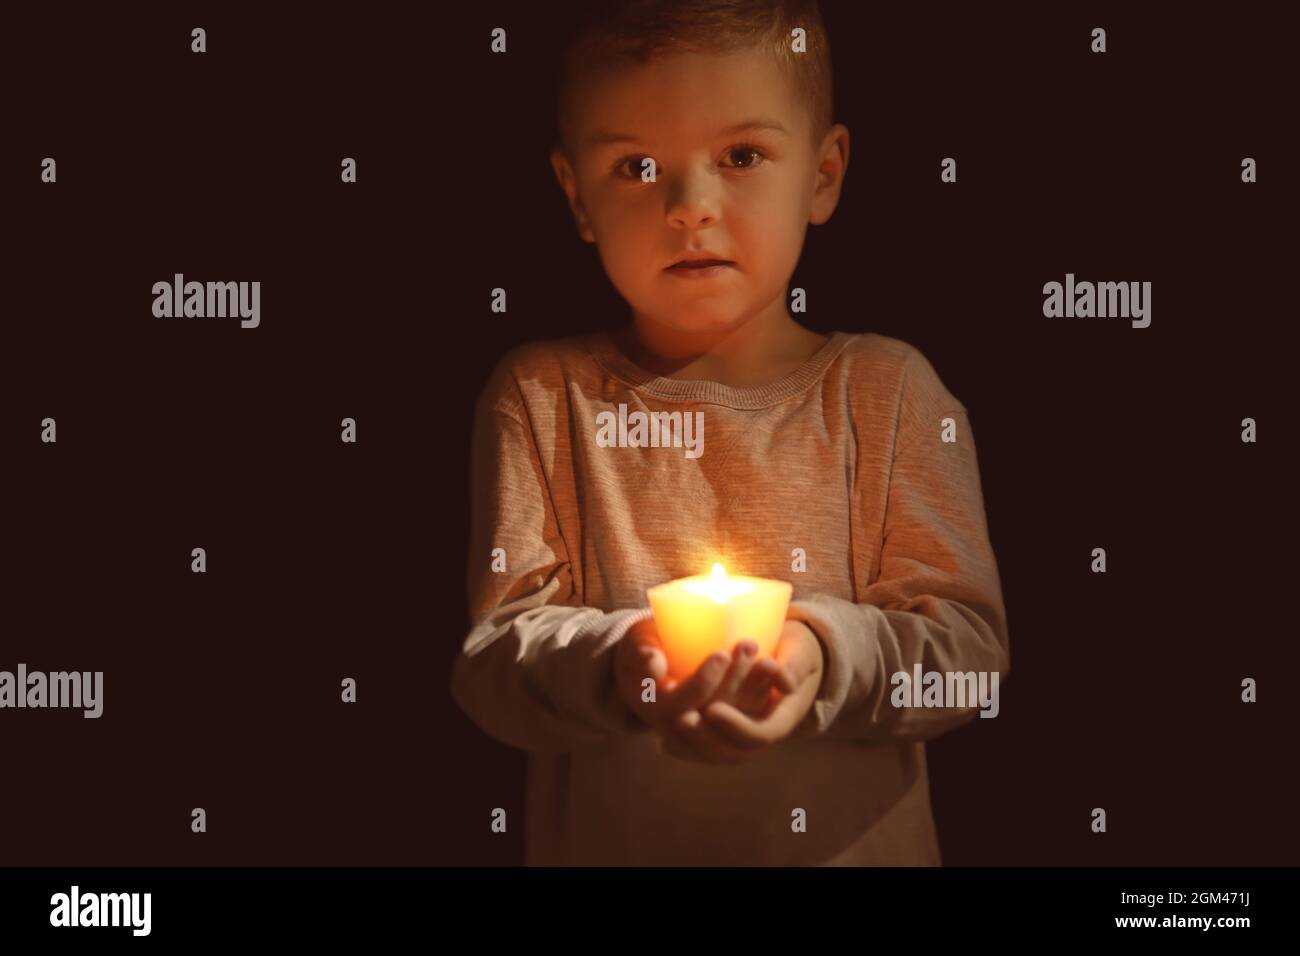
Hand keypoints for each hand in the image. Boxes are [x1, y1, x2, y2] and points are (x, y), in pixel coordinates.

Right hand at [613, 618, 785, 745]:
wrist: (652, 669)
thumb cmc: (645, 647)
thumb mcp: (636, 643)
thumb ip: (641, 651)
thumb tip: (654, 666)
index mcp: (656, 708)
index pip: (684, 702)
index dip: (704, 681)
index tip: (721, 653)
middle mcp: (681, 728)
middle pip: (715, 712)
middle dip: (735, 680)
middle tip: (749, 645)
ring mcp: (705, 730)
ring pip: (736, 721)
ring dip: (754, 691)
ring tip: (767, 659)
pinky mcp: (725, 725)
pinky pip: (747, 720)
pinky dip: (761, 699)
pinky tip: (773, 672)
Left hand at [670, 619, 824, 763]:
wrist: (790, 658)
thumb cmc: (795, 651)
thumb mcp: (801, 652)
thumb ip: (794, 665)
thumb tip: (785, 682)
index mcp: (782, 719)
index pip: (759, 735)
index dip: (734, 727)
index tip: (712, 709)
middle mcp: (761, 734)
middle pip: (731, 753)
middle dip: (704, 738)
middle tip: (681, 718)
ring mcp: (741, 739)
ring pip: (713, 755)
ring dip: (690, 743)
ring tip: (669, 724)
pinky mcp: (723, 735)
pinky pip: (702, 752)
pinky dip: (683, 748)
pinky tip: (662, 742)